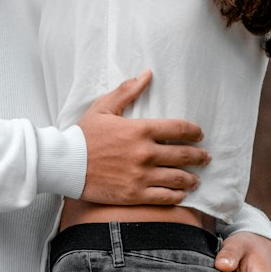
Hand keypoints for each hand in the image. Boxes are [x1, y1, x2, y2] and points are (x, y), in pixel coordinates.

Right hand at [77, 71, 209, 204]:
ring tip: (196, 179)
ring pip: (179, 178)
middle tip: (205, 157)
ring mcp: (141, 176)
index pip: (180, 129)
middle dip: (199, 156)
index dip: (194, 132)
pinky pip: (165, 197)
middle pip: (184, 155)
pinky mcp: (135, 194)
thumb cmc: (83, 135)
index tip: (199, 134)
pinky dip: (178, 195)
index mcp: (140, 130)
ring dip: (192, 178)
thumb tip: (147, 74)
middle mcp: (145, 153)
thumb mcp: (104, 108)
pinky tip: (181, 193)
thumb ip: (127, 91)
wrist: (65, 164)